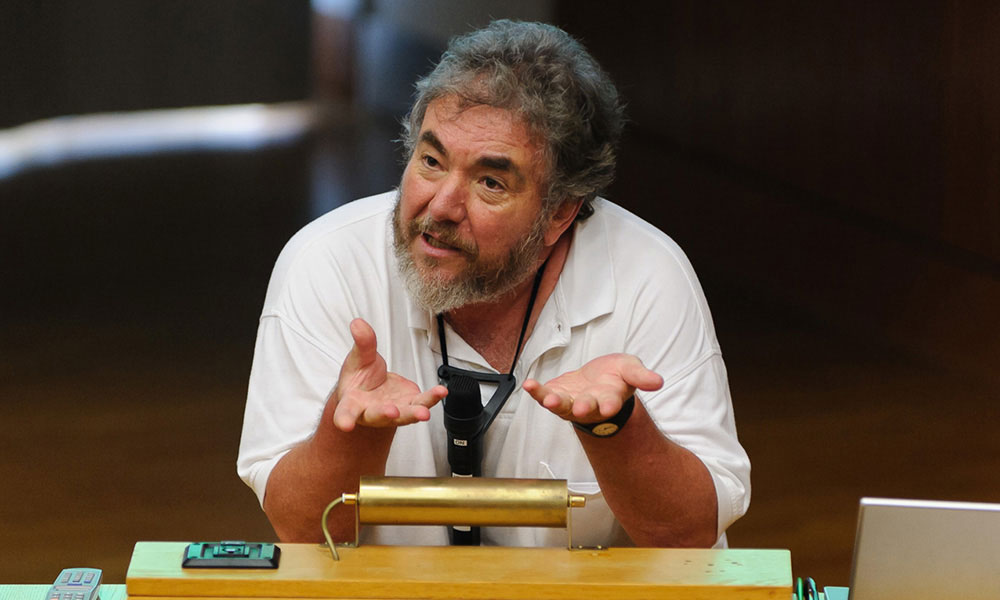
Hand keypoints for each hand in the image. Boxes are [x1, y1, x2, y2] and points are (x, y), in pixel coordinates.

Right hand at [332, 319, 447, 430]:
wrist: (373, 388)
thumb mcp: (359, 358)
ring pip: (403, 414)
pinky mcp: (410, 405)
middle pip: (377, 415)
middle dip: (385, 414)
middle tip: (392, 412)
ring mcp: (393, 412)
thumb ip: (362, 343)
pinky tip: (441, 392)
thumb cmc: (360, 378)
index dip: (345, 419)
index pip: (345, 412)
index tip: (345, 425)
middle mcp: (372, 412)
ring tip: (423, 412)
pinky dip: (432, 398)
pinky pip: (422, 403)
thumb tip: (358, 323)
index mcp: (352, 403)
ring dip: (414, 413)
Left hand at [523, 353, 663, 423]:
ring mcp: (570, 402)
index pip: (611, 403)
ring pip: (562, 406)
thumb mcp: (631, 370)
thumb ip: (641, 376)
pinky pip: (543, 395)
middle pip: (585, 408)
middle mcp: (589, 405)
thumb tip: (658, 382)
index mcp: (609, 398)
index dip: (610, 405)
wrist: (596, 379)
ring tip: (548, 400)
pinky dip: (536, 391)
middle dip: (583, 407)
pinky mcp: (555, 394)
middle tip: (580, 408)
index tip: (610, 408)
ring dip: (555, 403)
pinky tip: (528, 385)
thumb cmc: (615, 377)